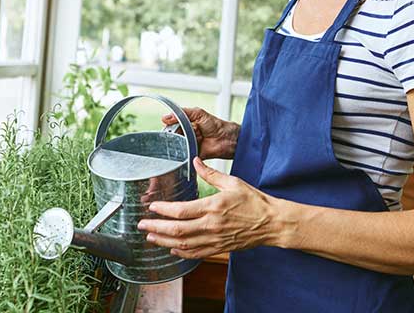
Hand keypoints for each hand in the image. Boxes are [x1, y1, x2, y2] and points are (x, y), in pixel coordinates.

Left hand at [136, 157, 293, 258]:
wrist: (272, 223)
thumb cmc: (254, 201)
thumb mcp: (233, 182)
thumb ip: (211, 174)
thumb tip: (195, 161)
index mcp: (213, 207)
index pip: (181, 211)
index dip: (162, 210)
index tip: (151, 207)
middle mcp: (211, 225)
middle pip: (177, 230)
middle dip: (156, 228)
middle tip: (142, 225)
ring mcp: (214, 239)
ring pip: (183, 245)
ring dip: (164, 241)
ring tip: (150, 237)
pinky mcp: (219, 248)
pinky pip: (195, 254)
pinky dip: (180, 253)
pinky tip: (171, 249)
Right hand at [161, 107, 238, 159]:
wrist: (227, 139)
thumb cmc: (216, 125)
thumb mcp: (198, 113)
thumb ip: (182, 113)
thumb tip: (166, 117)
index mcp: (187, 124)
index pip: (172, 126)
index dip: (168, 127)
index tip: (165, 129)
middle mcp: (187, 135)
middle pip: (173, 137)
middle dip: (170, 138)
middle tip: (170, 138)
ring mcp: (189, 145)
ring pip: (177, 147)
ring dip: (174, 147)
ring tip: (174, 145)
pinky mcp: (193, 155)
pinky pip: (183, 156)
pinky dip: (181, 156)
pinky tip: (179, 154)